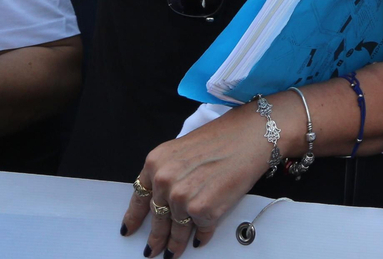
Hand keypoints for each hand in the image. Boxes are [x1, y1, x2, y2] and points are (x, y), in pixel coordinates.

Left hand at [121, 103, 272, 256]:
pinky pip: (200, 230)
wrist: (254, 134)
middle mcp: (164, 180)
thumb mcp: (185, 149)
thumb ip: (171, 173)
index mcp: (156, 162)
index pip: (139, 196)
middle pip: (157, 217)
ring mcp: (181, 197)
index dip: (134, 216)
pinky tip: (201, 238)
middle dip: (156, 236)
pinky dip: (202, 236)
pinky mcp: (202, 210)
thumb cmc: (227, 137)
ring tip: (174, 252)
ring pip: (176, 228)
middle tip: (152, 249)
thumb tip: (167, 200)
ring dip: (176, 243)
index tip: (129, 229)